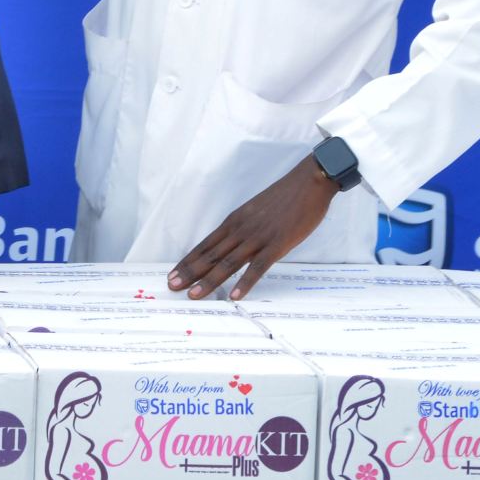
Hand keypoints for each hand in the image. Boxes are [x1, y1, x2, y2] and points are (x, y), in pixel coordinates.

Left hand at [168, 155, 340, 299]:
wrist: (307, 183)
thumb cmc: (283, 199)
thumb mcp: (255, 212)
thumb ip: (243, 229)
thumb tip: (234, 245)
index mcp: (234, 222)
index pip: (205, 245)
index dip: (188, 261)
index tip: (174, 274)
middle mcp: (240, 230)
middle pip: (210, 255)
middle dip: (190, 273)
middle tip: (172, 287)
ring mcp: (258, 237)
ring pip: (228, 262)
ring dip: (209, 281)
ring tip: (194, 295)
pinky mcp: (277, 243)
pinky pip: (258, 266)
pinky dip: (245, 282)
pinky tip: (235, 295)